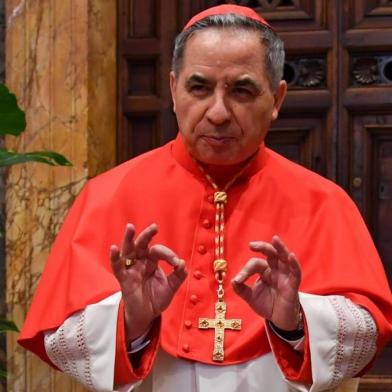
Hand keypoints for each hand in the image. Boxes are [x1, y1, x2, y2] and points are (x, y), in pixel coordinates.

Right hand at [110, 223, 186, 341]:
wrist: (146, 316)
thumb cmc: (156, 299)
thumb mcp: (171, 288)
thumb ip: (178, 276)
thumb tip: (183, 264)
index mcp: (152, 262)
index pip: (158, 251)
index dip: (168, 255)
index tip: (177, 263)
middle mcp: (141, 262)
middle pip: (142, 245)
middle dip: (147, 235)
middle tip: (154, 227)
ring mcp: (131, 269)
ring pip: (129, 251)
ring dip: (129, 239)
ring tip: (130, 227)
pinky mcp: (124, 279)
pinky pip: (117, 268)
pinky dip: (115, 258)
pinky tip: (114, 248)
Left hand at [232, 235, 300, 330]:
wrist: (279, 321)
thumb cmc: (267, 305)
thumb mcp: (251, 297)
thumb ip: (241, 289)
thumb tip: (232, 280)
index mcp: (265, 271)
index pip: (255, 264)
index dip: (245, 271)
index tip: (238, 280)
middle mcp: (276, 270)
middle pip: (271, 253)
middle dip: (263, 247)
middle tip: (251, 245)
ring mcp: (285, 276)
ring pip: (285, 258)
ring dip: (281, 248)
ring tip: (275, 239)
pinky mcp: (293, 285)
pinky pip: (296, 272)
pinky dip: (294, 264)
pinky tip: (291, 256)